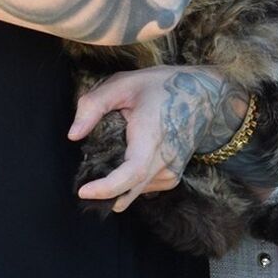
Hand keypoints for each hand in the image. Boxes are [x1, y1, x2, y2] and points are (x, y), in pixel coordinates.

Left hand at [68, 65, 247, 211]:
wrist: (204, 94)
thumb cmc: (161, 86)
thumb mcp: (123, 84)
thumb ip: (93, 106)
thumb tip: (73, 135)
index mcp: (152, 137)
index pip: (131, 174)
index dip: (106, 188)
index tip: (83, 191)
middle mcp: (165, 160)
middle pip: (129, 190)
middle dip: (101, 193)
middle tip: (83, 180)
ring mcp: (171, 171)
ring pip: (134, 191)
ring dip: (115, 185)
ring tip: (109, 158)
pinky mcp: (173, 176)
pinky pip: (143, 188)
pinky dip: (129, 182)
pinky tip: (126, 161)